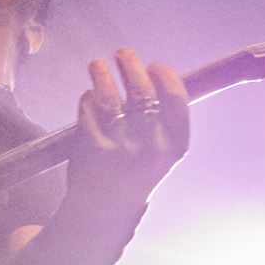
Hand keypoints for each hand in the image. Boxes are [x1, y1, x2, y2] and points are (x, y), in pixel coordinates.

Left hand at [71, 48, 189, 203]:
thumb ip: (163, 119)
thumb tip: (155, 76)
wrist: (107, 210)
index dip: (164, 75)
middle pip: (142, 91)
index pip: (176, 97)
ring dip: (103, 73)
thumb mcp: (162, 152)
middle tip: (123, 54)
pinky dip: (88, 98)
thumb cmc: (136, 172)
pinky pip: (89, 110)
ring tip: (98, 65)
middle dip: (131, 65)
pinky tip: (89, 95)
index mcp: (174, 144)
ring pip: (111, 97)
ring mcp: (120, 147)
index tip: (154, 66)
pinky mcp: (92, 148)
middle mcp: (150, 146)